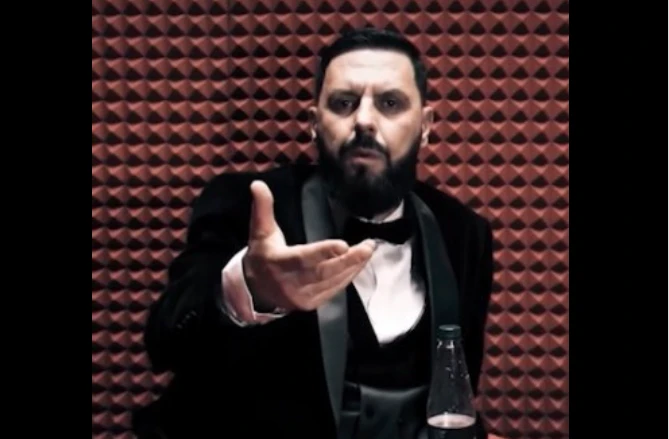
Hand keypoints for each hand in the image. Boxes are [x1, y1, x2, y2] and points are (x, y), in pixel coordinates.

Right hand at [242, 180, 374, 311]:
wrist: (255, 291)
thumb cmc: (263, 255)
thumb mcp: (260, 231)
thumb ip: (262, 208)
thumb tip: (258, 183)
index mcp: (278, 263)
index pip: (303, 258)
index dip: (323, 252)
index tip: (343, 244)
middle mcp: (291, 283)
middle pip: (324, 272)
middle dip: (349, 260)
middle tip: (368, 246)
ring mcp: (303, 296)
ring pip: (332, 282)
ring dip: (353, 266)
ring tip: (368, 250)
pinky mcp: (312, 303)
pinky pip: (334, 289)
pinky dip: (348, 276)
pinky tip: (359, 263)